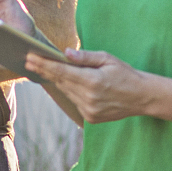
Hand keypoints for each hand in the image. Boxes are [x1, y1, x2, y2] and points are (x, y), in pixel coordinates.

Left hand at [25, 48, 152, 123]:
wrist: (142, 97)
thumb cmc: (125, 74)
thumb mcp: (108, 59)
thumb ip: (85, 57)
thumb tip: (65, 53)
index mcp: (93, 81)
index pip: (61, 71)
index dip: (44, 64)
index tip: (30, 58)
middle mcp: (88, 98)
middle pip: (60, 82)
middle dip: (44, 70)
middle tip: (29, 61)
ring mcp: (88, 110)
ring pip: (65, 92)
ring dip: (55, 80)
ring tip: (42, 68)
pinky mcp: (90, 118)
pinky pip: (74, 101)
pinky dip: (69, 90)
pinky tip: (64, 82)